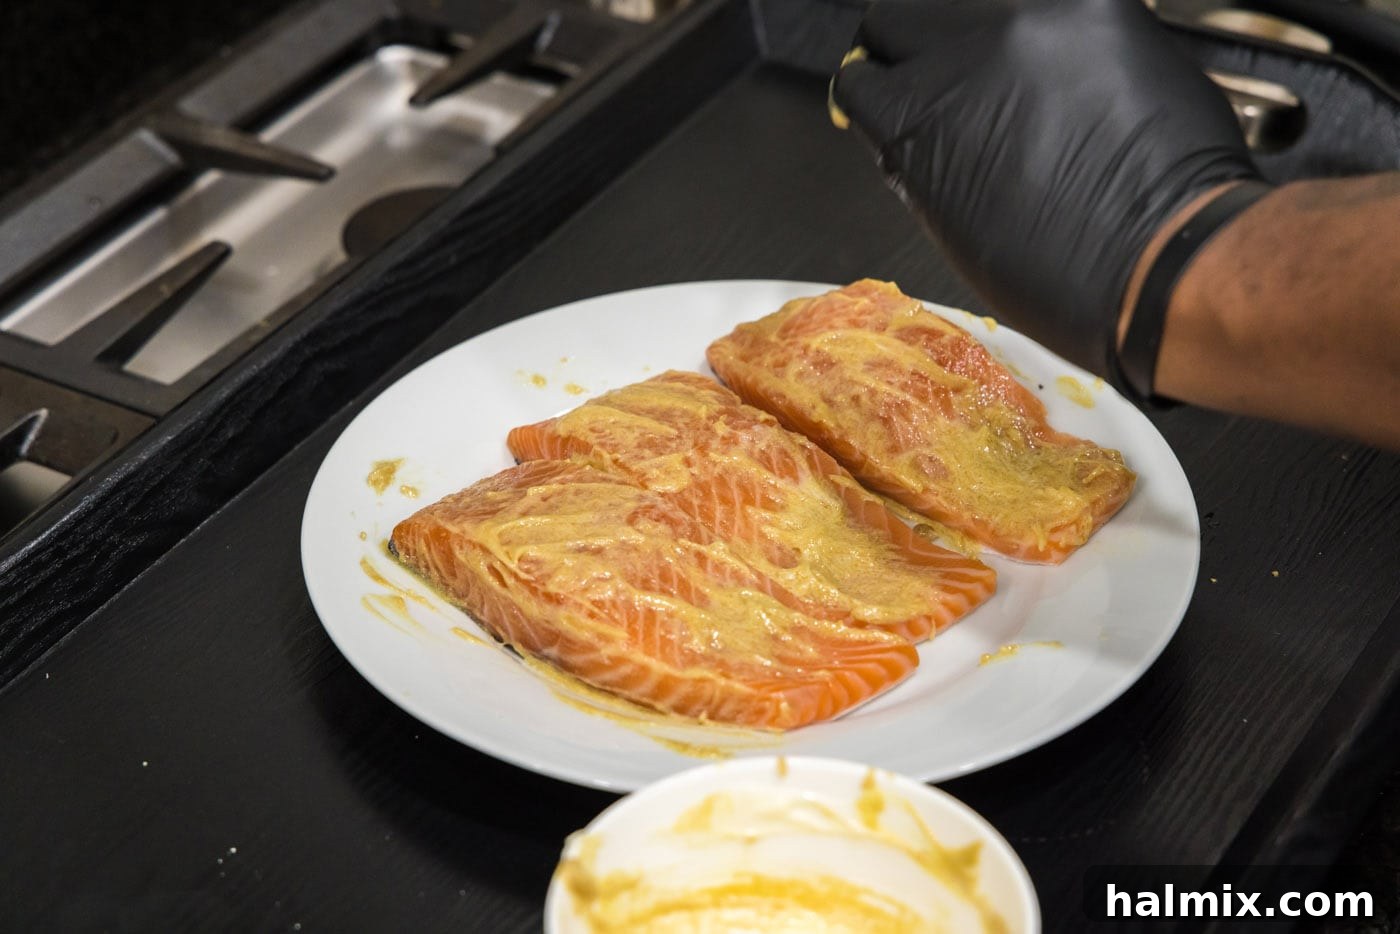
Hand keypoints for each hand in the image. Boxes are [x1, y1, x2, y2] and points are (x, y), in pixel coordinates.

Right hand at [831, 0, 1261, 382]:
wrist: (1165, 262)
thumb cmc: (1061, 273)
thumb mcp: (951, 224)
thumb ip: (922, 156)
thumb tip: (913, 124)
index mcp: (916, 115)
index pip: (857, 77)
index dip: (873, 97)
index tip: (890, 102)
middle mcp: (965, 50)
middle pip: (897, 17)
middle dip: (909, 53)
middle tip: (938, 83)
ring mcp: (1034, 18)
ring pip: (968, 1)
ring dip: (974, 37)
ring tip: (1007, 79)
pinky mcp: (1098, 7)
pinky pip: (1048, 9)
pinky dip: (1046, 38)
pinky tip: (1063, 76)